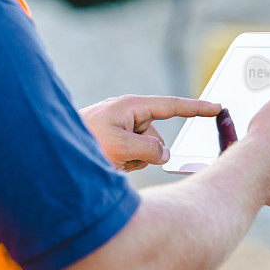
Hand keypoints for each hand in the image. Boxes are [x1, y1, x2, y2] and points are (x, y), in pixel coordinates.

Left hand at [79, 95, 221, 171]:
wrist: (52, 154)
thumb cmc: (82, 142)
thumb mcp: (120, 146)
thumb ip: (149, 149)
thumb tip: (163, 154)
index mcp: (131, 106)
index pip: (172, 105)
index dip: (196, 107)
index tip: (217, 106)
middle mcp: (128, 115)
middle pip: (157, 139)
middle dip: (145, 153)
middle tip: (118, 157)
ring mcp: (120, 129)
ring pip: (146, 153)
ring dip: (132, 161)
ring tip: (107, 160)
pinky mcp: (115, 143)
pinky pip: (133, 158)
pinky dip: (124, 164)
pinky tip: (105, 163)